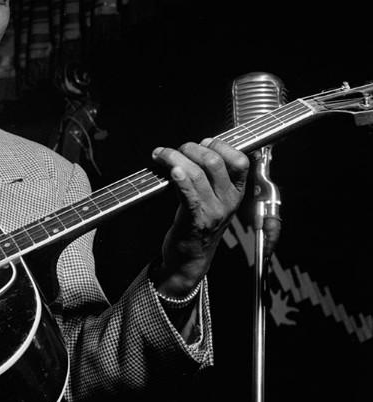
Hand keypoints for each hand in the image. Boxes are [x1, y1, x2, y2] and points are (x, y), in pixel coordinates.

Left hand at [150, 137, 248, 297]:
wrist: (190, 258)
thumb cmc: (199, 224)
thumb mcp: (214, 200)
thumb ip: (211, 177)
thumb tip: (198, 148)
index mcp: (236, 192)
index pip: (239, 160)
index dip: (219, 145)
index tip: (202, 142)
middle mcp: (228, 201)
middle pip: (214, 162)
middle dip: (191, 148)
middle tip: (175, 150)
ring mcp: (213, 212)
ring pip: (197, 173)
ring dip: (175, 158)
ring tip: (162, 155)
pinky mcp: (195, 221)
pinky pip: (188, 194)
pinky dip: (179, 179)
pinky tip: (171, 170)